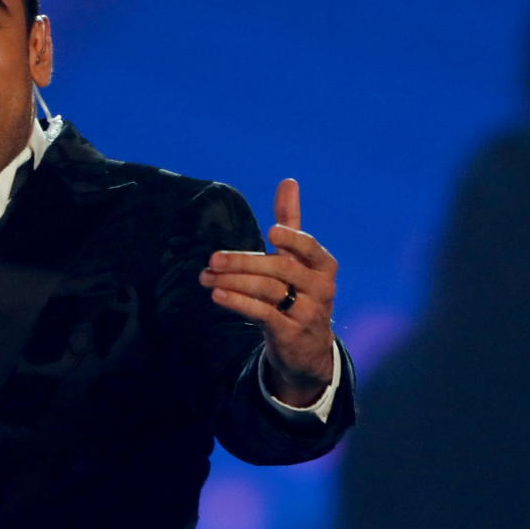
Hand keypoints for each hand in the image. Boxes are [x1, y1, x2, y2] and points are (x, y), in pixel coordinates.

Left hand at [198, 178, 336, 401]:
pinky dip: (239, 303)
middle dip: (244, 261)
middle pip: (280, 269)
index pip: (310, 248)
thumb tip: (288, 181)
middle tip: (213, 257)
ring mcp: (307, 313)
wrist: (308, 348)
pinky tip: (218, 295)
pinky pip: (263, 315)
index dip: (292, 239)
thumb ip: (291, 222)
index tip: (271, 231)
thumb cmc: (300, 292)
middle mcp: (320, 288)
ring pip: (269, 291)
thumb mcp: (299, 260)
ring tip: (206, 277)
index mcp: (323, 266)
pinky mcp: (289, 334)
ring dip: (233, 281)